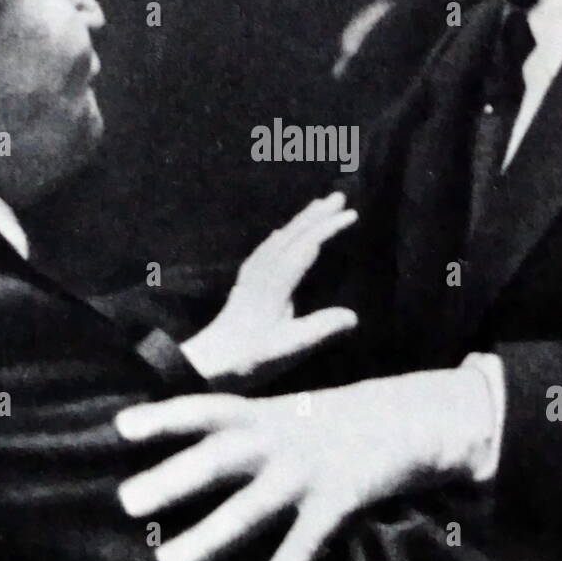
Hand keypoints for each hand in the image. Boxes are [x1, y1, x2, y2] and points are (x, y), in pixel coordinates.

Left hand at [116, 367, 495, 560]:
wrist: (410, 418)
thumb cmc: (332, 424)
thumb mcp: (286, 416)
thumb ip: (244, 433)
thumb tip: (188, 458)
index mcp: (264, 415)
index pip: (206, 410)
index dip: (164, 417)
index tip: (119, 427)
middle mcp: (279, 439)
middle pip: (217, 459)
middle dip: (172, 480)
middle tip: (126, 501)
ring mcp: (307, 469)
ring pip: (249, 509)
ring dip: (207, 538)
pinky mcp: (340, 497)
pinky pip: (306, 540)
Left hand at [179, 192, 358, 384]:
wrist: (208, 364)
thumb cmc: (250, 358)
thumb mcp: (288, 348)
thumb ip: (320, 330)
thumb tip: (353, 316)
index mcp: (276, 284)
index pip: (306, 247)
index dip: (329, 228)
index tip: (352, 214)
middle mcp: (263, 272)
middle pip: (292, 235)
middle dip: (316, 214)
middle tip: (339, 196)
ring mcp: (252, 276)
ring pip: (279, 238)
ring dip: (300, 220)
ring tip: (317, 206)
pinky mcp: (245, 284)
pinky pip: (266, 248)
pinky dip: (280, 235)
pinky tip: (280, 234)